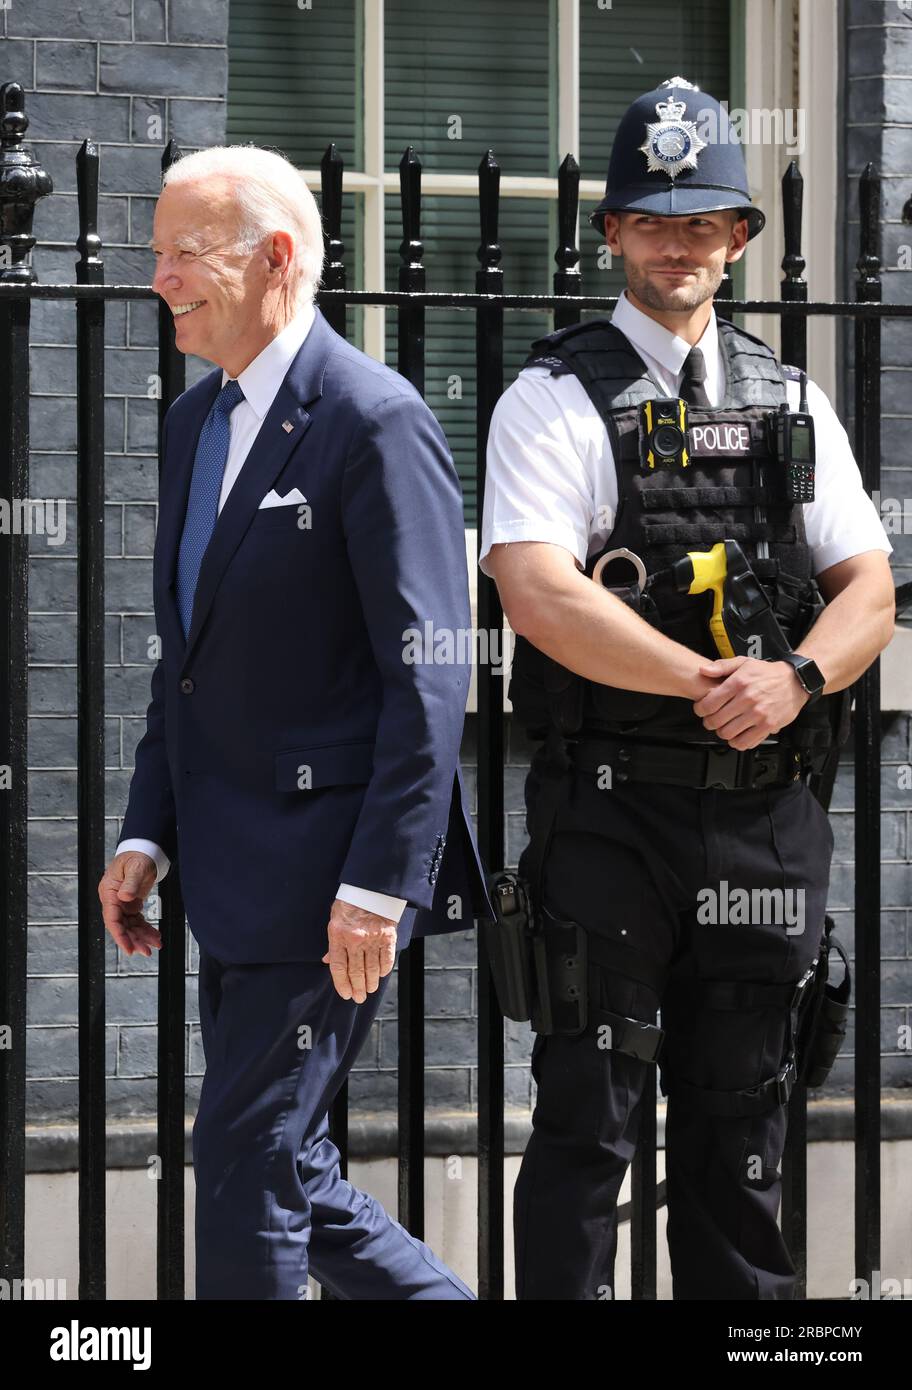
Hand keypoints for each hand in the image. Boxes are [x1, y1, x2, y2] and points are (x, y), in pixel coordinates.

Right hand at [97, 852, 161, 956]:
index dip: (120, 936)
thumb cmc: (137, 856)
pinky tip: (155, 936)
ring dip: (142, 936)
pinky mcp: (131, 904)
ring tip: (155, 944)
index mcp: (109, 892)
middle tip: (146, 951)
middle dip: (134, 940)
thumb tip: (125, 896)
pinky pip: (137, 921)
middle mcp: (113, 900)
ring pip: (130, 926)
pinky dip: (146, 929)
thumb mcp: (135, 868)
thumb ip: (131, 883)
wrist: (144, 851)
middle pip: (122, 926)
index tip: (128, 948)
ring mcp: (122, 903)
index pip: (112, 919)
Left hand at [322, 899, 396, 1002]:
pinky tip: (381, 975)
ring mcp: (373, 939)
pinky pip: (386, 959)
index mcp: (338, 935)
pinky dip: (384, 970)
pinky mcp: (388, 937)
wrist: (371, 888)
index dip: (342, 984)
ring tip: (369, 990)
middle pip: (356, 971)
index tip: (345, 994)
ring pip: (372, 969)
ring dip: (371, 983)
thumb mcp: (335, 920)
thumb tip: (328, 961)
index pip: (339, 967)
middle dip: (357, 988)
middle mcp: (355, 939)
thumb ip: (332, 943)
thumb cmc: (350, 903)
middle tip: (359, 998)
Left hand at [692, 655, 809, 750]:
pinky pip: (745, 742)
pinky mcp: (768, 726)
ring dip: (722, 732)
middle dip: (709, 722)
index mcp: (739, 683)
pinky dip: (737, 742)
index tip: (701, 710)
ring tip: (725, 726)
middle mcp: (748, 699)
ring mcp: (758, 714)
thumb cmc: (768, 673)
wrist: (795, 681)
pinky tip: (738, 734)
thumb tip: (703, 670)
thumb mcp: (744, 662)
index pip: (709, 704)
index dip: (700, 709)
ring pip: (728, 733)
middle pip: (716, 721)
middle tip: (712, 720)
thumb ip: (721, 666)